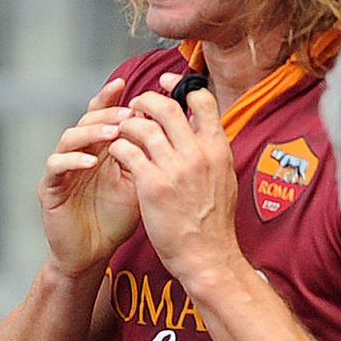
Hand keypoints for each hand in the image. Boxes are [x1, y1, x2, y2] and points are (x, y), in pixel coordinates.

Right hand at [38, 78, 139, 274]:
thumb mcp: (139, 184)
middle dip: (107, 112)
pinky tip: (92, 161)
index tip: (128, 84)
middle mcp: (79, 153)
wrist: (93, 254)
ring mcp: (63, 169)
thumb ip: (146, 158)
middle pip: (87, 120)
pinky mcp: (50, 187)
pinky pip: (57, 165)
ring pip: (70, 137)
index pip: (103, 115)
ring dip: (92, 132)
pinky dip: (74, 160)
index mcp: (100, 148)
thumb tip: (171, 130)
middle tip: (128, 113)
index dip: (111, 97)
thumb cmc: (116, 219)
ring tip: (113, 132)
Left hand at [106, 73, 240, 288]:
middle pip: (167, 107)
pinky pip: (128, 151)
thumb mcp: (223, 178)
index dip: (181, 86)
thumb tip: (202, 128)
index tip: (166, 83)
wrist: (208, 257)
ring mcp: (175, 168)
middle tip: (135, 104)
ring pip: (143, 126)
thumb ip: (212, 151)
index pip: (202, 100)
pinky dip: (119, 147)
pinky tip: (116, 152)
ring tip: (121, 130)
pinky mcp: (152, 185)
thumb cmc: (214, 223)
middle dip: (147, 100)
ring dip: (127, 124)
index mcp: (218, 148)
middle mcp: (198, 153)